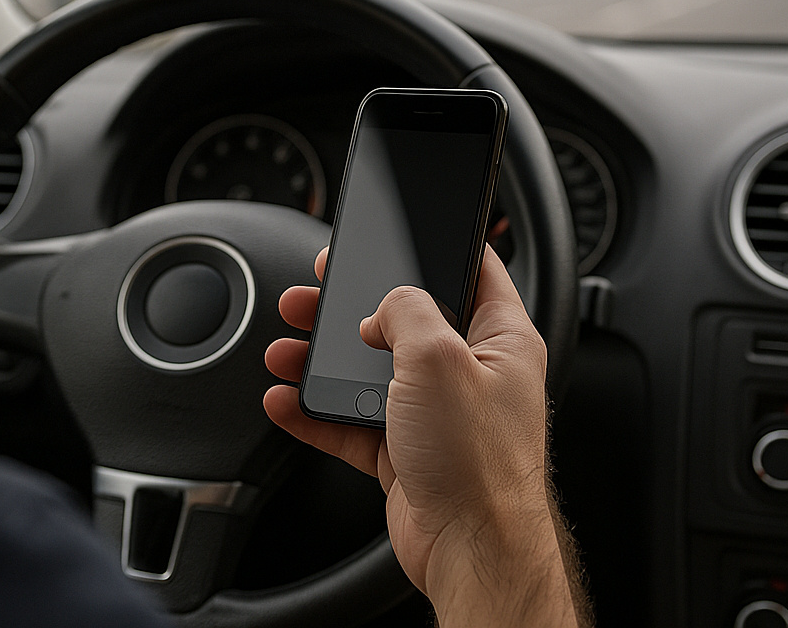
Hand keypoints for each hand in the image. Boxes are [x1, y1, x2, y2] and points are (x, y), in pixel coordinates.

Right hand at [262, 246, 586, 627]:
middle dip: (351, 307)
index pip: (475, 271)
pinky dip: (315, 412)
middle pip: (404, 321)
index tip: (391, 236)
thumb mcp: (438, 357)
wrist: (472, 552)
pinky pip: (351, 422)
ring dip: (322, 359)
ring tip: (286, 347)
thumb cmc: (479, 463)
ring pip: (370, 372)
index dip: (431, 249)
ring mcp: (437, 415)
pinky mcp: (406, 453)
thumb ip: (405, 310)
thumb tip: (382, 306)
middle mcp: (471, 373)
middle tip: (314, 293)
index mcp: (501, 339)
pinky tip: (286, 401)